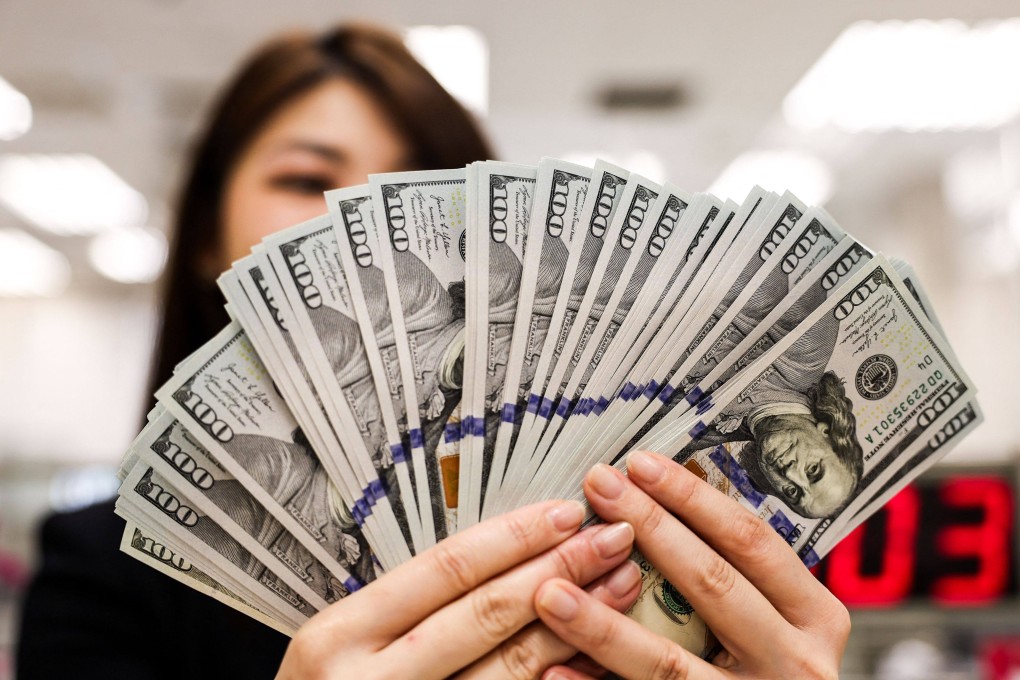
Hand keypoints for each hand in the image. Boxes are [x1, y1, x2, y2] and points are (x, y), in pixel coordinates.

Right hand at [275, 499, 640, 678]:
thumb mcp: (336, 648)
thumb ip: (401, 610)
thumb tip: (498, 557)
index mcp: (340, 636)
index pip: (444, 570)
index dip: (513, 537)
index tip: (566, 512)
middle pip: (486, 613)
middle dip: (560, 569)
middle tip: (613, 538)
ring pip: (510, 669)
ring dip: (574, 624)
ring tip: (620, 586)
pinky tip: (595, 660)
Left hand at [534, 451, 849, 679]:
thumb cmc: (769, 669)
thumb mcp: (774, 621)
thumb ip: (732, 576)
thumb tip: (653, 504)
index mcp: (813, 616)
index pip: (751, 540)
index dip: (693, 498)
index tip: (640, 463)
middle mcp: (795, 661)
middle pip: (712, 583)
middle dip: (649, 527)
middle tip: (597, 488)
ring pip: (669, 661)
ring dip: (603, 625)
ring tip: (551, 592)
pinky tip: (554, 669)